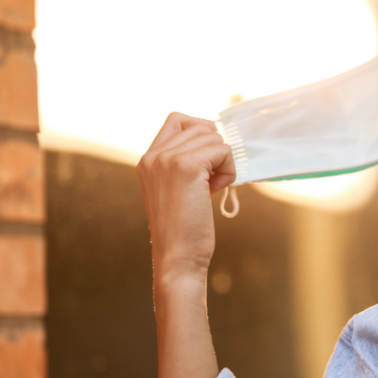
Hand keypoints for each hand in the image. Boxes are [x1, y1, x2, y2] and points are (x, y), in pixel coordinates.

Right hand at [137, 112, 235, 282]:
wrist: (177, 257)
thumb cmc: (184, 229)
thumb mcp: (178, 189)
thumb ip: (185, 163)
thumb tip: (216, 138)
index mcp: (148, 159)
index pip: (178, 120)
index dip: (201, 133)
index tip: (206, 163)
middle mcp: (154, 155)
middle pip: (201, 127)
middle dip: (215, 152)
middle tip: (209, 182)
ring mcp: (167, 159)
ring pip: (214, 137)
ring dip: (223, 162)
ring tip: (211, 189)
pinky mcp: (185, 166)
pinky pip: (223, 150)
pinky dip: (228, 169)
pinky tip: (216, 191)